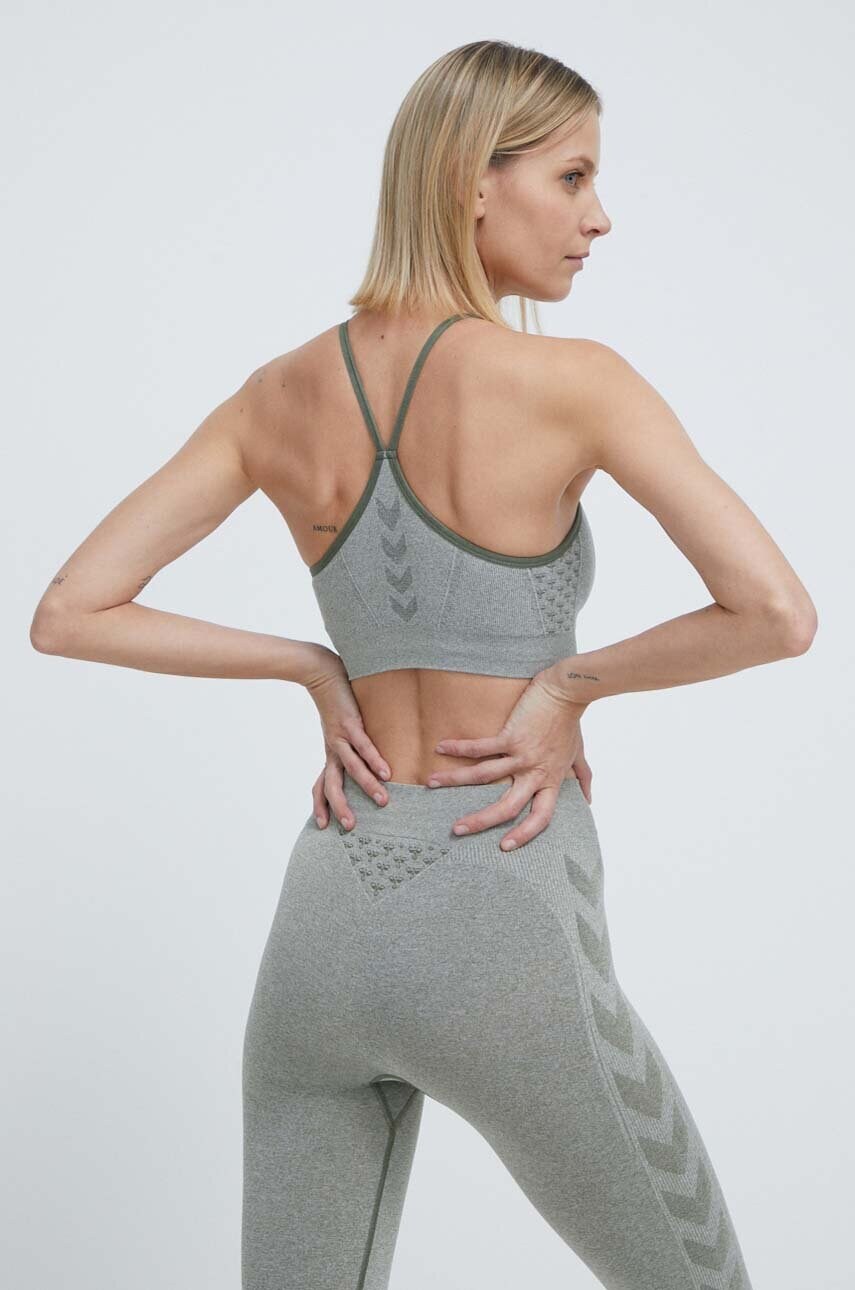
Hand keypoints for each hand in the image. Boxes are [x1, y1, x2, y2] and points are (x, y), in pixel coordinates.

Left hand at [302, 646, 391, 830]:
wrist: (320, 673)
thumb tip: (367, 757)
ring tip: (382, 802)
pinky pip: (364, 746)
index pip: (321, 785)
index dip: (320, 805)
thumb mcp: (340, 729)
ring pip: (352, 769)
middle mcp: (333, 749)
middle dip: (340, 806)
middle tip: (350, 826)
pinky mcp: (350, 724)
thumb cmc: (335, 701)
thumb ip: (351, 744)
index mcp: (330, 753)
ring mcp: (341, 738)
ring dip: (367, 786)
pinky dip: (375, 760)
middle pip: (332, 785)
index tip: (321, 826)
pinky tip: (387, 772)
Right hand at [427, 670, 591, 850]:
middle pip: (508, 807)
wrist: (567, 692)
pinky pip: (481, 747)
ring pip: (484, 776)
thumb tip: (589, 798)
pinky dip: (459, 747)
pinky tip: (440, 747)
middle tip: (457, 830)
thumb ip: (582, 777)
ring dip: (455, 780)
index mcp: (550, 781)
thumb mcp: (578, 754)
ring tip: (432, 783)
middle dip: (480, 821)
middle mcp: (535, 773)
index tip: (504, 847)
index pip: (541, 817)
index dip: (525, 834)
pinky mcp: (511, 735)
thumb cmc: (570, 722)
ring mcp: (522, 755)